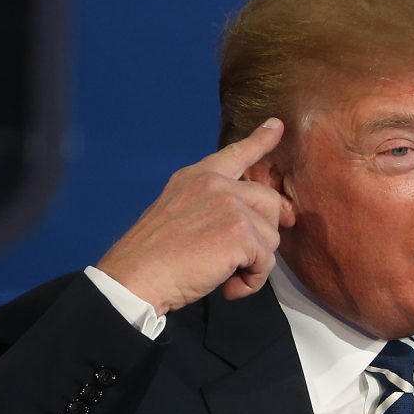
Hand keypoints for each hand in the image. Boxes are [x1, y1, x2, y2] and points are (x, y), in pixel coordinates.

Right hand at [97, 118, 288, 314]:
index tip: (276, 126)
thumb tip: (245, 224)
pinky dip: (252, 281)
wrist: (136, 276)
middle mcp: (216, 184)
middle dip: (262, 234)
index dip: (260, 141)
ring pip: (271, 236)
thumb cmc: (152, 257)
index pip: (236, 153)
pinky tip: (228, 287)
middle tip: (241, 258)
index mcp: (197, 177)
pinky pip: (266, 261)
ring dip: (254, 263)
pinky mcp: (241, 233)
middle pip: (269, 201)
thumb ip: (209, 207)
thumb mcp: (176, 213)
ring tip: (225, 276)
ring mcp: (231, 206)